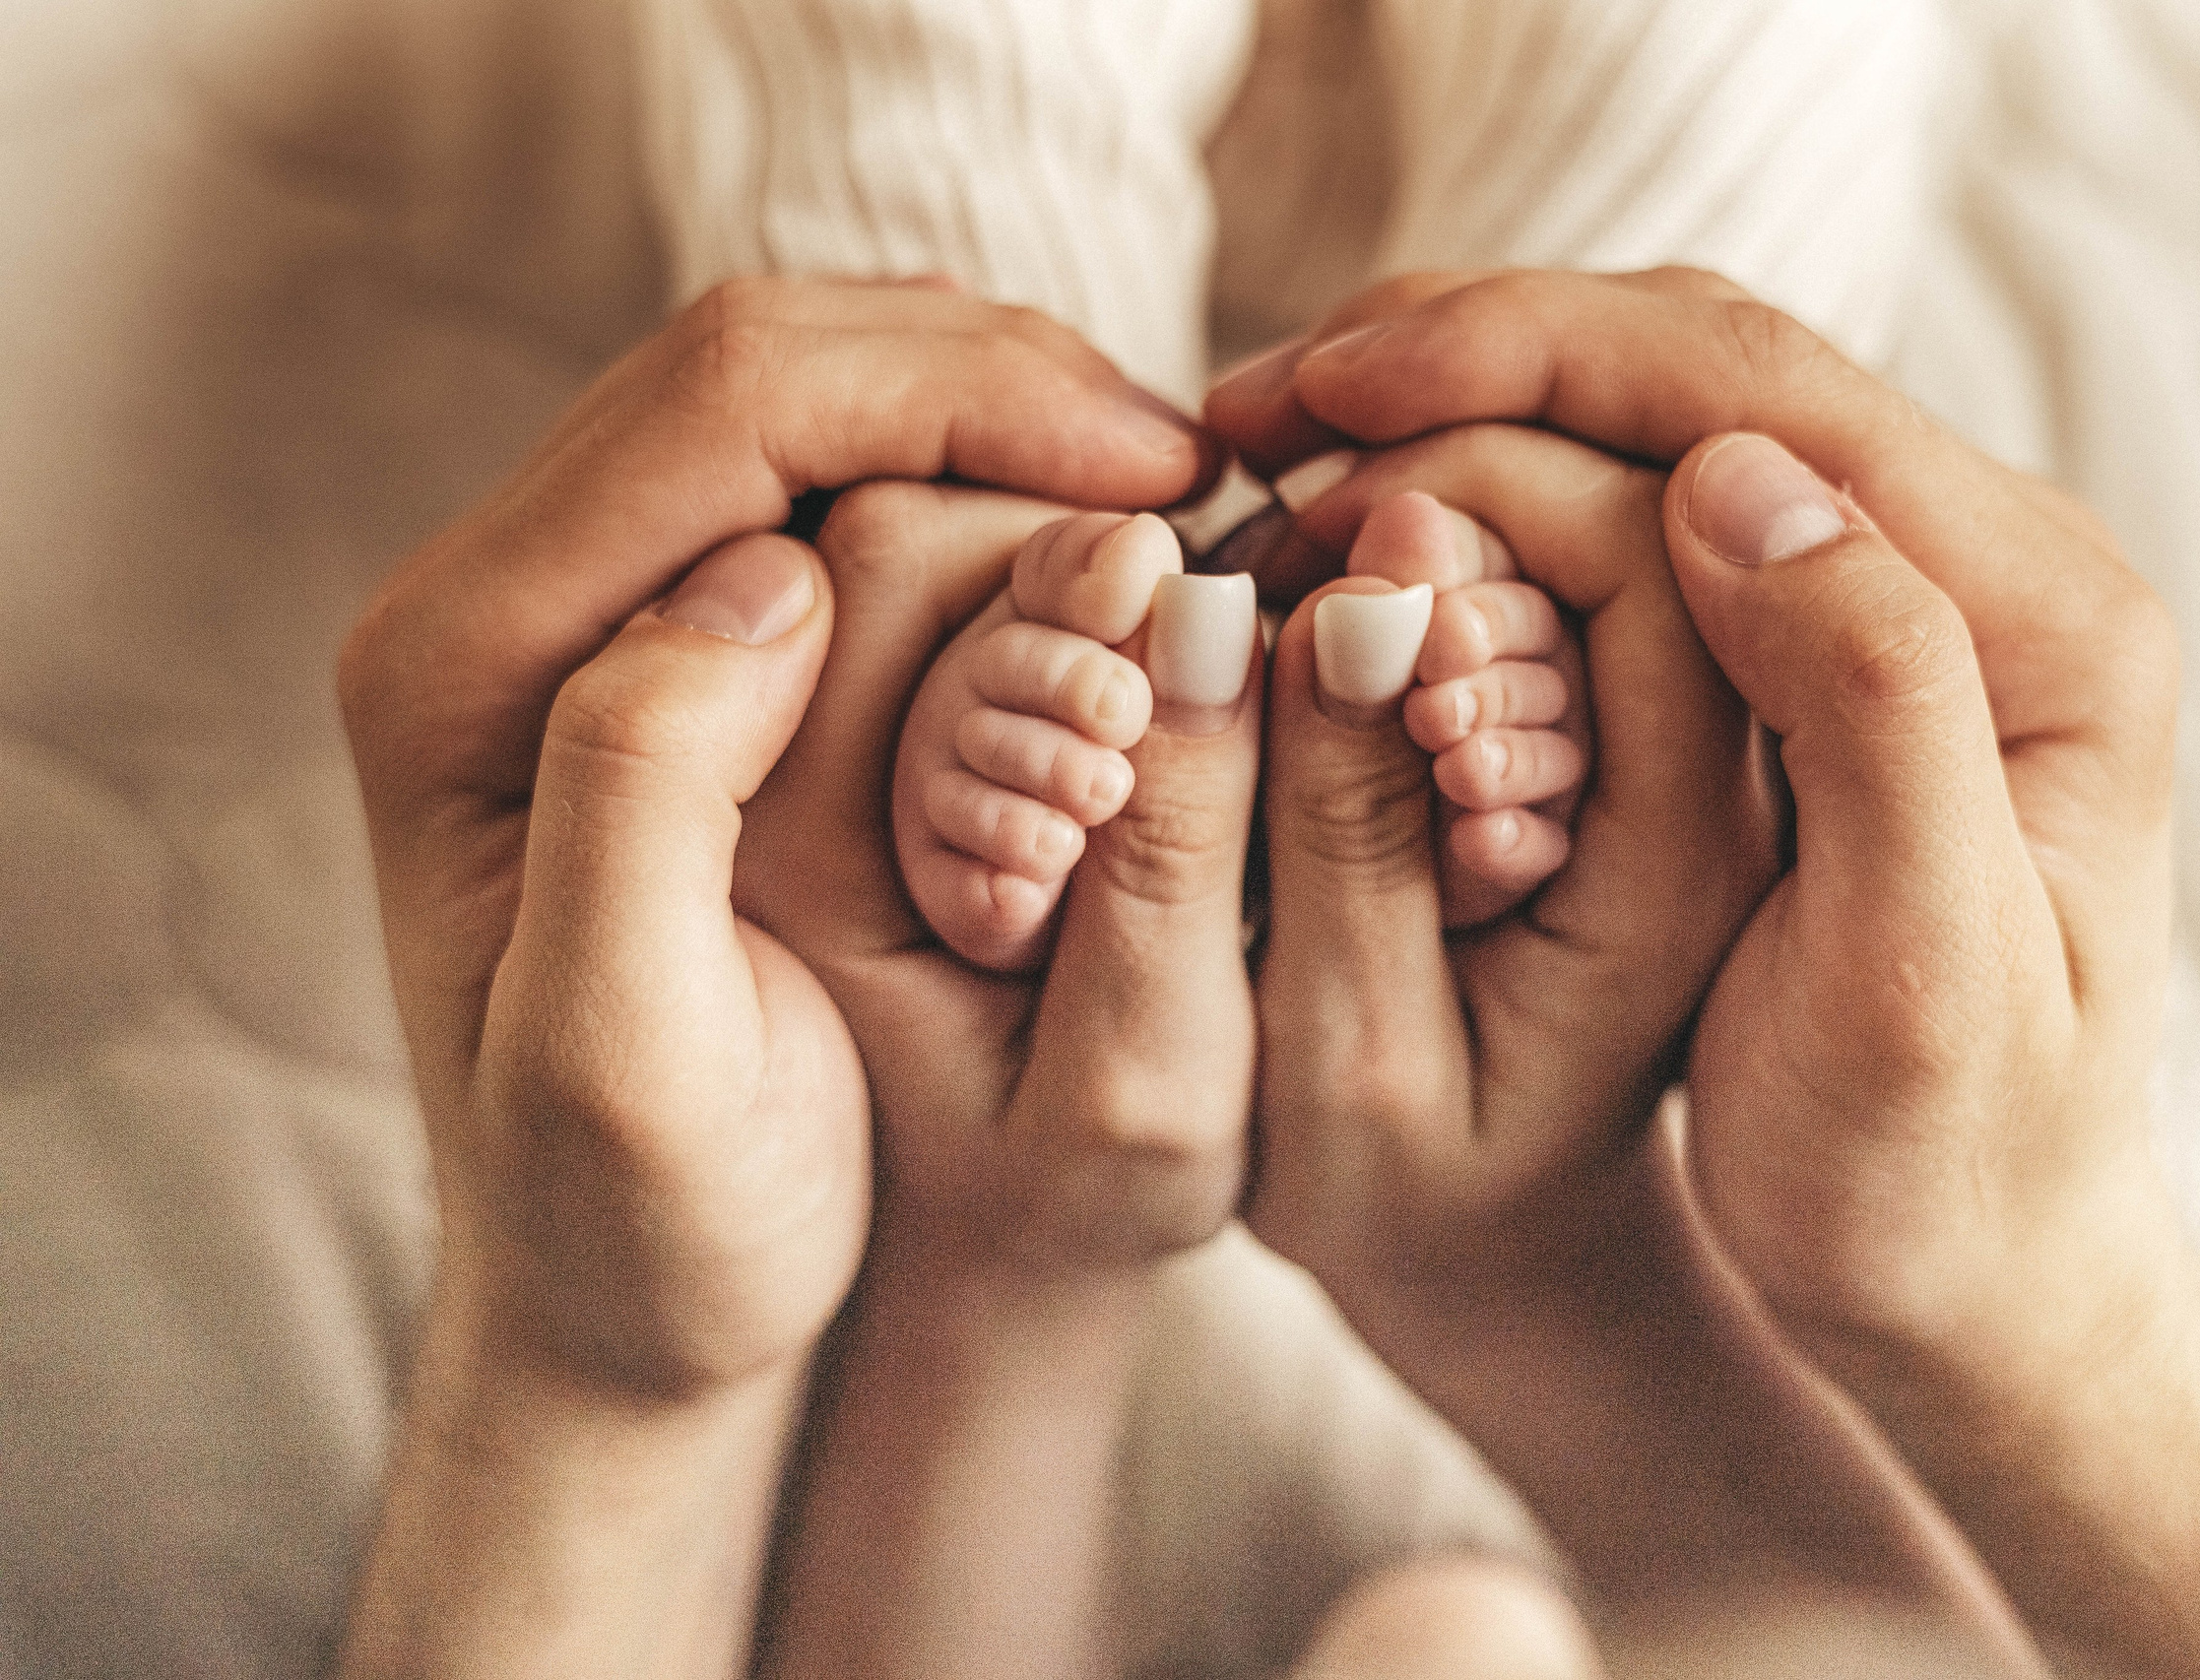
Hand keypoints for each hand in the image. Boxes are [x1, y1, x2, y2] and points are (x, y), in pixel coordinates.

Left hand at [334, 276, 1204, 1678]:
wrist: (616, 1307)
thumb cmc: (646, 1221)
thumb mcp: (623, 1052)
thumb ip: (646, 782)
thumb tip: (768, 567)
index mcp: (467, 665)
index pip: (727, 407)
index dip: (962, 397)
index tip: (1163, 474)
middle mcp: (500, 600)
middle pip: (763, 358)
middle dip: (992, 376)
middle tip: (1187, 463)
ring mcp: (584, 611)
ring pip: (805, 392)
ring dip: (990, 409)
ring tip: (1153, 493)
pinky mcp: (669, 645)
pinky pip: (830, 476)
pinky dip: (970, 469)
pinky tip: (1079, 536)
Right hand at [1231, 422, 2029, 1665]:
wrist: (1987, 1279)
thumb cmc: (1942, 1175)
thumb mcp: (1919, 971)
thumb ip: (1866, 700)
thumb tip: (1726, 476)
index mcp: (2041, 619)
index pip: (1758, 398)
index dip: (1528, 363)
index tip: (1328, 394)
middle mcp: (1993, 567)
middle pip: (1705, 368)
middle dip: (1471, 358)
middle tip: (1260, 410)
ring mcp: (1908, 598)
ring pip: (1662, 421)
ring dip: (1467, 414)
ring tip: (1285, 456)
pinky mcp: (1832, 647)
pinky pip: (1647, 511)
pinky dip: (1498, 496)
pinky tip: (1372, 534)